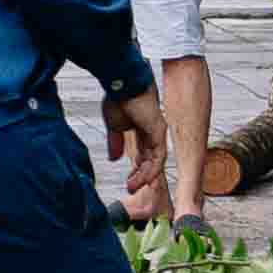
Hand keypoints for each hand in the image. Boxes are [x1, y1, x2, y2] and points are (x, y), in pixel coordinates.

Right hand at [118, 83, 184, 216]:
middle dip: (139, 177)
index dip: (135, 170)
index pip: (142, 156)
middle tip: (130, 189)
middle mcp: (151, 134)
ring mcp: (157, 134)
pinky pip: (158, 157)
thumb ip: (115, 142)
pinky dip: (151, 170)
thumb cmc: (118, 98)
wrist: (122, 84)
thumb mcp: (114, 126)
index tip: (127, 181)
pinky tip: (142, 179)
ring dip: (144, 177)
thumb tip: (114, 158)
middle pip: (149, 161)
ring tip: (132, 187)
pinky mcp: (159, 133)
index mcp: (141, 131)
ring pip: (154, 162)